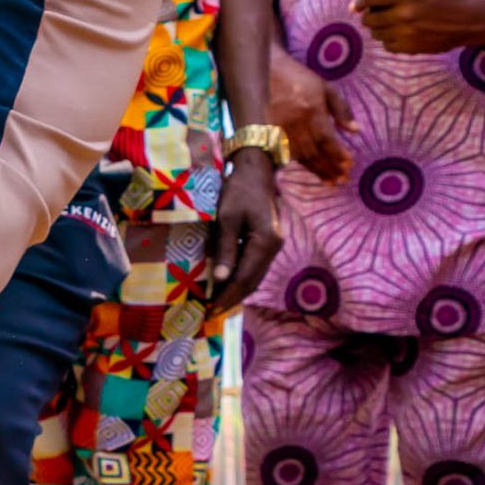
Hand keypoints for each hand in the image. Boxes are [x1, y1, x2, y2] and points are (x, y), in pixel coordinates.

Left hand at [208, 154, 281, 310]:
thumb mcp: (227, 218)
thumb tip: (221, 278)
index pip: (245, 278)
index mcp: (265, 242)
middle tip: (210, 313)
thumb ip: (225, 248)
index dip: (228, 296)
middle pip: (252, 282)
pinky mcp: (267, 243)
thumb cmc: (238, 190)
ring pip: (255, 277)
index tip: (211, 310)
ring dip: (236, 291)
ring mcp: (273, 246)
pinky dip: (241, 279)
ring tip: (215, 303)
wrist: (256, 171)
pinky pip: (254, 268)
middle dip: (232, 298)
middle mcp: (273, 248)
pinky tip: (226, 284)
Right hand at [269, 46, 355, 183]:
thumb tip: (356, 130)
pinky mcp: (267, 133)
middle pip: (314, 153)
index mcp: (311, 111)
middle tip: (341, 179)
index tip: (349, 165)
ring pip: (299, 156)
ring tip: (328, 180)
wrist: (265, 71)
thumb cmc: (298, 78)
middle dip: (328, 167)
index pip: (327, 139)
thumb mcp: (325, 87)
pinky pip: (283, 154)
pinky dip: (297, 163)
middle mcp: (295, 123)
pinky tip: (307, 169)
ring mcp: (279, 130)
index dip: (338, 154)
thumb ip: (341, 108)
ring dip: (315, 170)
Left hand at [358, 0, 484, 55]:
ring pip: (377, 34)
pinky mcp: (414, 48)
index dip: (360, 0)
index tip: (357, 3)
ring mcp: (409, 34)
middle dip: (368, 14)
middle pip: (370, 19)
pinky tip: (396, 32)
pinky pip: (389, 46)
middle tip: (373, 11)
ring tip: (384, 21)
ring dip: (377, 28)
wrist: (478, 20)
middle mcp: (406, 16)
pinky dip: (388, 40)